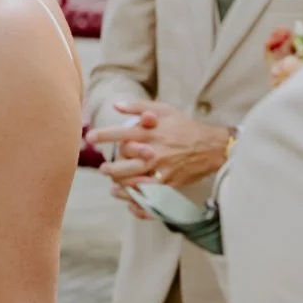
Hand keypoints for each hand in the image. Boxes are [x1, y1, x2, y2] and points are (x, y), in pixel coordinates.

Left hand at [86, 100, 230, 192]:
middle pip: (125, 164)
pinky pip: (149, 195)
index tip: (89, 137)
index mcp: (151, 133)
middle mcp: (155, 152)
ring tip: (114, 182)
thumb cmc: (185, 126)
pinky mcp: (170, 183)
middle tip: (104, 168)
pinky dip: (136, 198)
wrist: (213, 147)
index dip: (104, 135)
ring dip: (120, 183)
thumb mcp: (164, 110)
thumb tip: (115, 105)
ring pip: (135, 181)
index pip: (122, 134)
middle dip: (111, 168)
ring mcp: (162, 169)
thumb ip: (138, 107)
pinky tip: (128, 196)